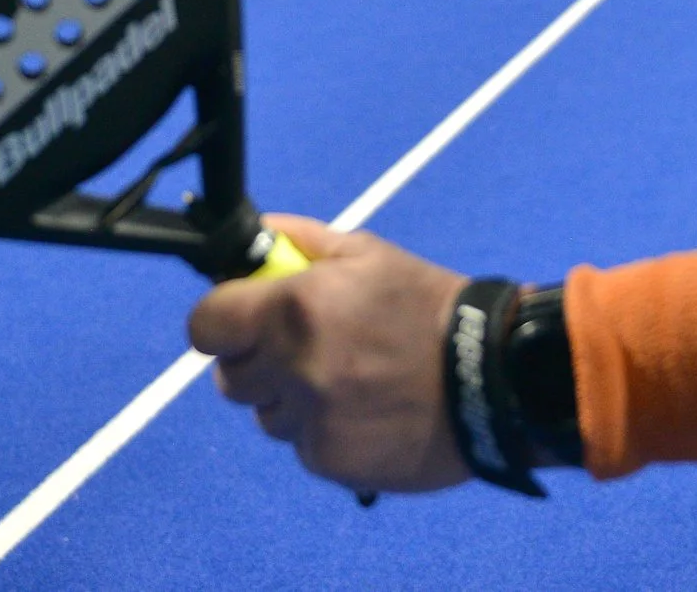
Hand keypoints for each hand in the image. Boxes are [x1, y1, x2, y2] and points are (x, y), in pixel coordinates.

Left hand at [188, 216, 471, 493]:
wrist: (492, 378)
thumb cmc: (428, 307)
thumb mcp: (367, 254)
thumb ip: (300, 241)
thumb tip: (257, 235)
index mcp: (294, 309)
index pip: (204, 326)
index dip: (220, 323)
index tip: (240, 322)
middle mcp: (294, 367)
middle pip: (230, 377)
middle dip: (258, 363)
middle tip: (302, 350)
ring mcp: (312, 420)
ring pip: (267, 416)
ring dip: (291, 401)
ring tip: (346, 381)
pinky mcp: (332, 461)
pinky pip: (304, 446)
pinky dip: (324, 432)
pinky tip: (366, 412)